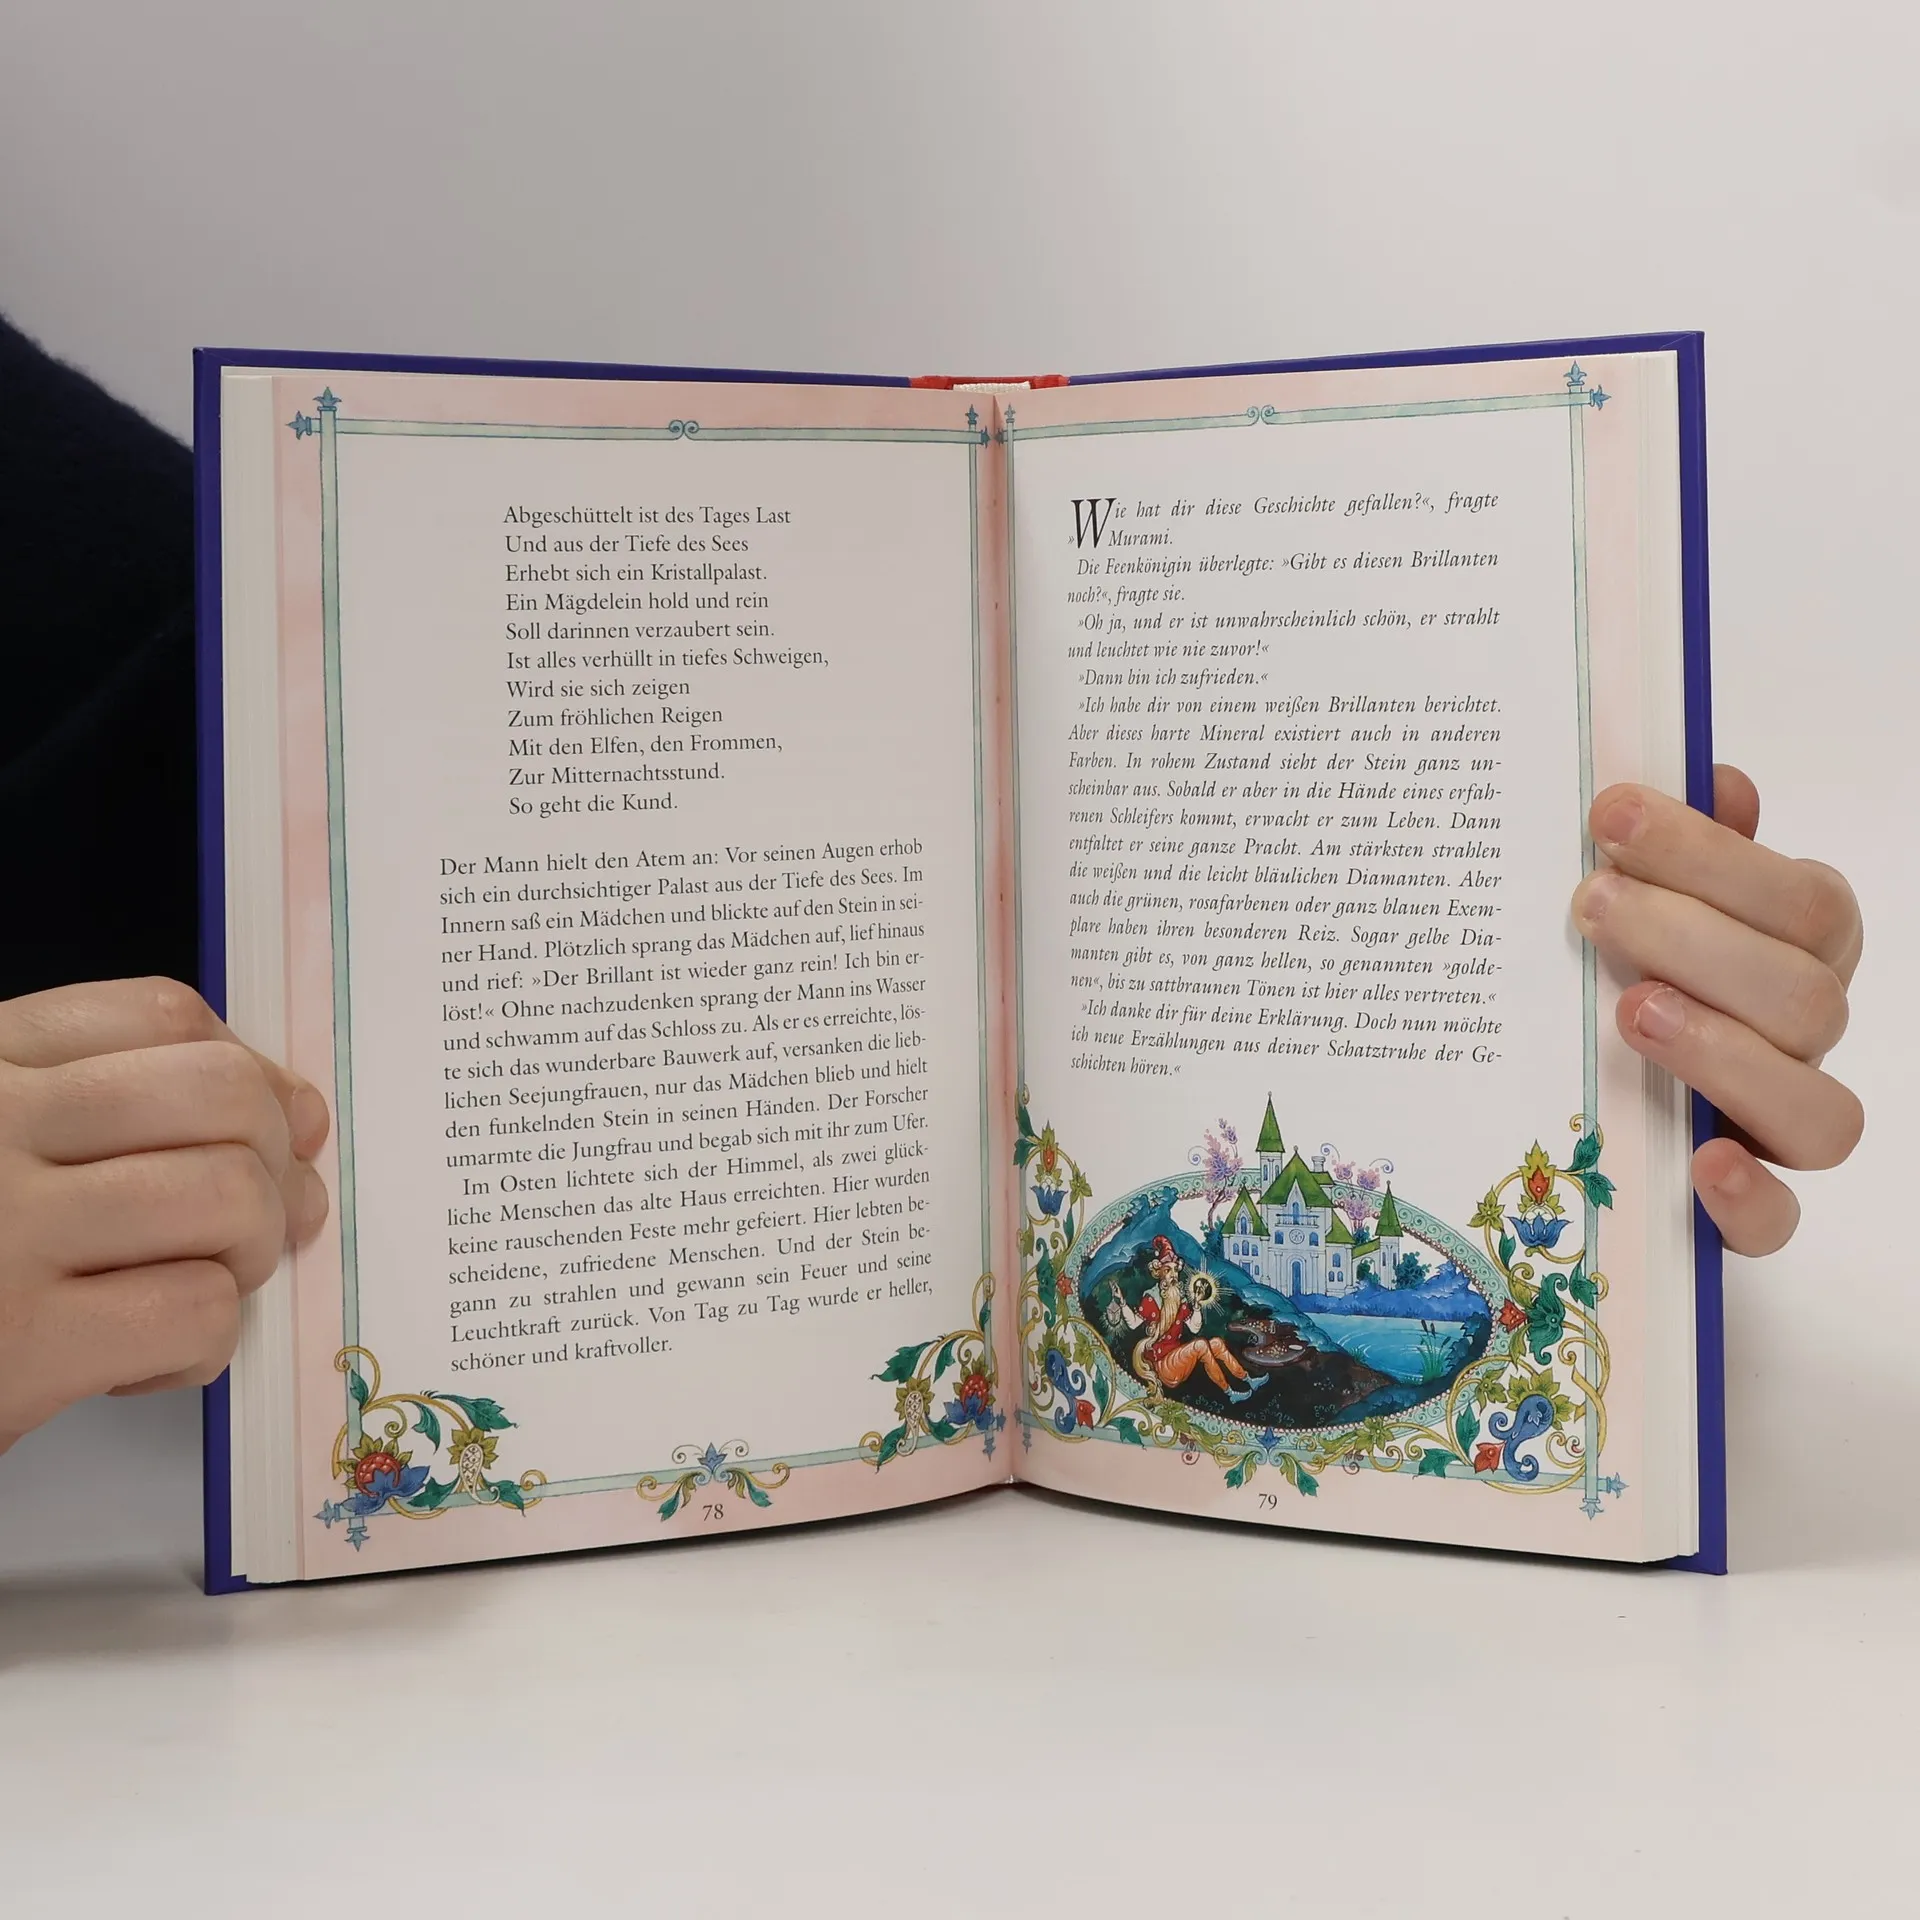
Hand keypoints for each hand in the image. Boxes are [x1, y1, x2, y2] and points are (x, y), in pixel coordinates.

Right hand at [0, 978, 330, 1452]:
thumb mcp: (3, 1150)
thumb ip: (109, 1109)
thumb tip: (298, 1111)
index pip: (162, 1016)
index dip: (257, 1073)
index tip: (286, 1124)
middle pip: (220, 1094)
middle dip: (276, 1163)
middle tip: (266, 1220)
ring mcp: (5, 1229)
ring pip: (227, 1196)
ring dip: (248, 1254)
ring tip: (198, 1289)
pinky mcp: (22, 1344)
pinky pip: (194, 1310)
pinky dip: (201, 1345)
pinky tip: (139, 1364)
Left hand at [1572, 766, 1862, 1256]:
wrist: (1579, 1101)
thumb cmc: (1626, 965)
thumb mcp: (1640, 896)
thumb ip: (1683, 844)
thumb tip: (1715, 778)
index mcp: (1796, 951)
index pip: (1800, 900)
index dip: (1712, 855)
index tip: (1609, 815)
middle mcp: (1801, 1039)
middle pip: (1806, 996)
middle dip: (1697, 941)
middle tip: (1593, 904)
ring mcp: (1775, 1126)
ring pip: (1817, 1109)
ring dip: (1725, 1053)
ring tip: (1630, 1012)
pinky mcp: (1740, 1212)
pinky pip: (1777, 1222)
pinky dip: (1750, 1198)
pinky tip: (1700, 1161)